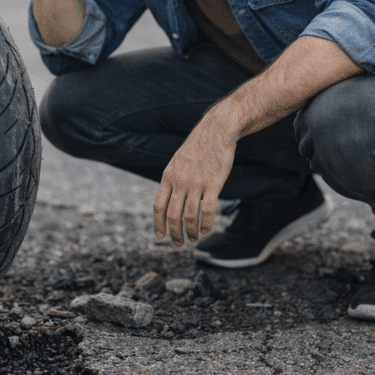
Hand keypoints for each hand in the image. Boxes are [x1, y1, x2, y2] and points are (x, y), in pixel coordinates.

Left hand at [152, 117, 237, 246]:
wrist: (216, 131)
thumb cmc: (198, 148)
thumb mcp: (177, 162)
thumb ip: (172, 180)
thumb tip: (170, 199)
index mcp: (168, 177)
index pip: (158, 206)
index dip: (158, 224)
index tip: (160, 236)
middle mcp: (179, 182)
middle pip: (172, 215)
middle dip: (174, 233)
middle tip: (179, 243)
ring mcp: (196, 183)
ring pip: (189, 216)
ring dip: (191, 231)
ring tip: (193, 239)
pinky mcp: (213, 184)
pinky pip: (207, 210)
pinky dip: (205, 224)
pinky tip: (206, 230)